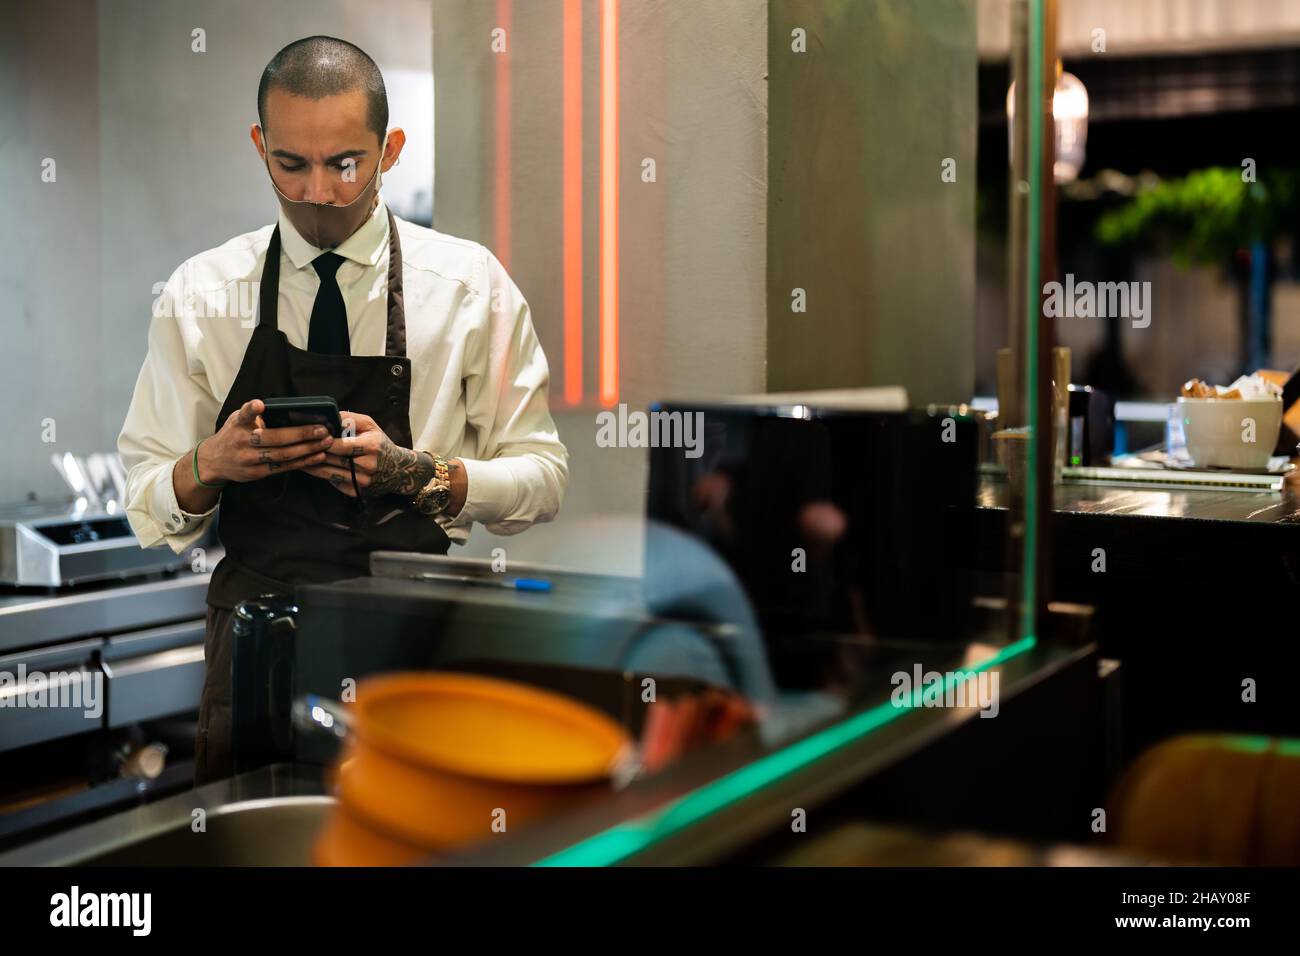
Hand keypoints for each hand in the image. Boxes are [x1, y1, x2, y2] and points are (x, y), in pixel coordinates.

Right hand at [199, 399, 332, 482]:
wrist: (213, 461)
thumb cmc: (233, 434)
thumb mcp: (237, 419)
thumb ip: (254, 414)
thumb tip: (284, 409)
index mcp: (238, 424)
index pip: (244, 415)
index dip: (252, 410)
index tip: (260, 404)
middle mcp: (242, 442)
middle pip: (274, 438)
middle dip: (301, 434)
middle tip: (322, 429)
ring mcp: (249, 459)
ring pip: (282, 455)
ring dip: (307, 449)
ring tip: (325, 442)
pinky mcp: (256, 473)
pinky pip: (283, 467)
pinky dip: (302, 462)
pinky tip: (317, 456)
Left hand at [302, 410, 434, 497]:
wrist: (398, 470)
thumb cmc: (380, 444)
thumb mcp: (371, 426)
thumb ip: (350, 418)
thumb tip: (329, 415)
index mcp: (371, 447)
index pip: (340, 445)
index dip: (323, 441)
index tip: (310, 435)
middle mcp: (367, 466)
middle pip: (332, 459)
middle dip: (314, 452)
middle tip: (296, 445)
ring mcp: (361, 481)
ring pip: (329, 472)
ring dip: (311, 464)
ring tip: (297, 456)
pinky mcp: (356, 491)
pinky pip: (333, 482)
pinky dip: (320, 474)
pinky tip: (309, 467)